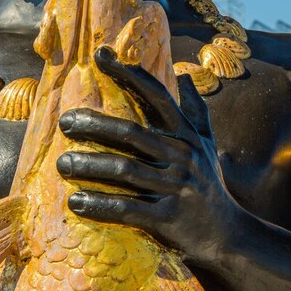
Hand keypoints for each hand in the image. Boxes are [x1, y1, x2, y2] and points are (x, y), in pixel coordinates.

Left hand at [56, 46, 240, 263]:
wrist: (228, 234)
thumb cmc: (209, 186)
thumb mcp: (207, 145)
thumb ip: (195, 111)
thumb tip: (184, 76)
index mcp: (186, 136)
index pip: (156, 96)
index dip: (129, 74)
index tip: (102, 56)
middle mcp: (181, 157)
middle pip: (132, 134)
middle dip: (95, 125)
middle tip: (65, 122)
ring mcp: (174, 187)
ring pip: (125, 170)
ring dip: (90, 166)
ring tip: (62, 165)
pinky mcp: (167, 217)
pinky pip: (127, 208)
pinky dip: (100, 205)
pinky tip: (76, 202)